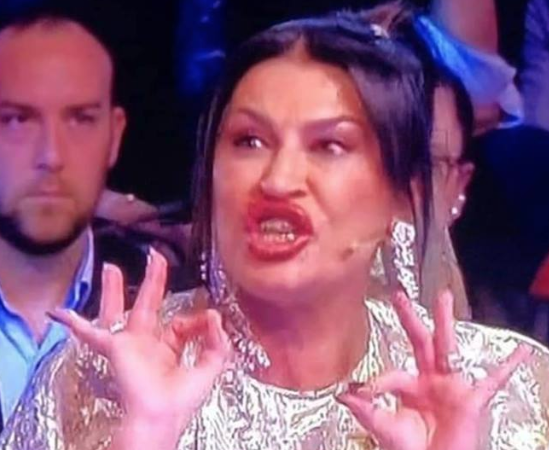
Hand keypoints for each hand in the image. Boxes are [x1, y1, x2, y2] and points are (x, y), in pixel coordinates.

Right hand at [50, 248, 230, 445]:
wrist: (160, 416)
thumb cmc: (182, 400)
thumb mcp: (210, 367)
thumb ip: (217, 342)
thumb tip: (215, 316)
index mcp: (169, 351)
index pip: (182, 324)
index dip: (198, 319)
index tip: (209, 319)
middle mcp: (148, 345)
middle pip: (148, 306)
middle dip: (152, 281)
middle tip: (154, 258)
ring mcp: (130, 345)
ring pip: (118, 309)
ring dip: (114, 288)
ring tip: (111, 267)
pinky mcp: (116, 347)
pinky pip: (90, 334)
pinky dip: (76, 324)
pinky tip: (61, 313)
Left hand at [338, 291, 528, 449]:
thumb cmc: (410, 448)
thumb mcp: (385, 427)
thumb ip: (366, 410)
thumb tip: (341, 394)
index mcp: (408, 384)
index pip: (392, 374)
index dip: (378, 383)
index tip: (364, 392)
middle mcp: (429, 378)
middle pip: (419, 342)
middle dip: (409, 318)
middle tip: (399, 295)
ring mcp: (450, 385)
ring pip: (447, 347)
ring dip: (445, 322)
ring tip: (444, 297)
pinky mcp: (471, 399)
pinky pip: (493, 381)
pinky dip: (508, 366)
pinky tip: (520, 351)